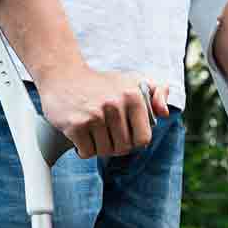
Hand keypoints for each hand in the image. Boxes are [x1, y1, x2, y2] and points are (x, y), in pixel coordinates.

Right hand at [36, 64, 171, 158]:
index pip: (143, 139)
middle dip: (115, 145)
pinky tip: (80, 134)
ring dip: (98, 147)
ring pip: (105, 152)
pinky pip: (87, 152)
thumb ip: (156, 92)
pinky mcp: (76, 125)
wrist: (63, 75)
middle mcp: (115, 105)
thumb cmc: (102, 83)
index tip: (125, 133)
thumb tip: (165, 113)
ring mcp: (94, 115)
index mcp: (132, 96)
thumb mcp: (132, 80)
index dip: (134, 141)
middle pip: (123, 149)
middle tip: (105, 132)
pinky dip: (83, 149)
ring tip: (92, 130)